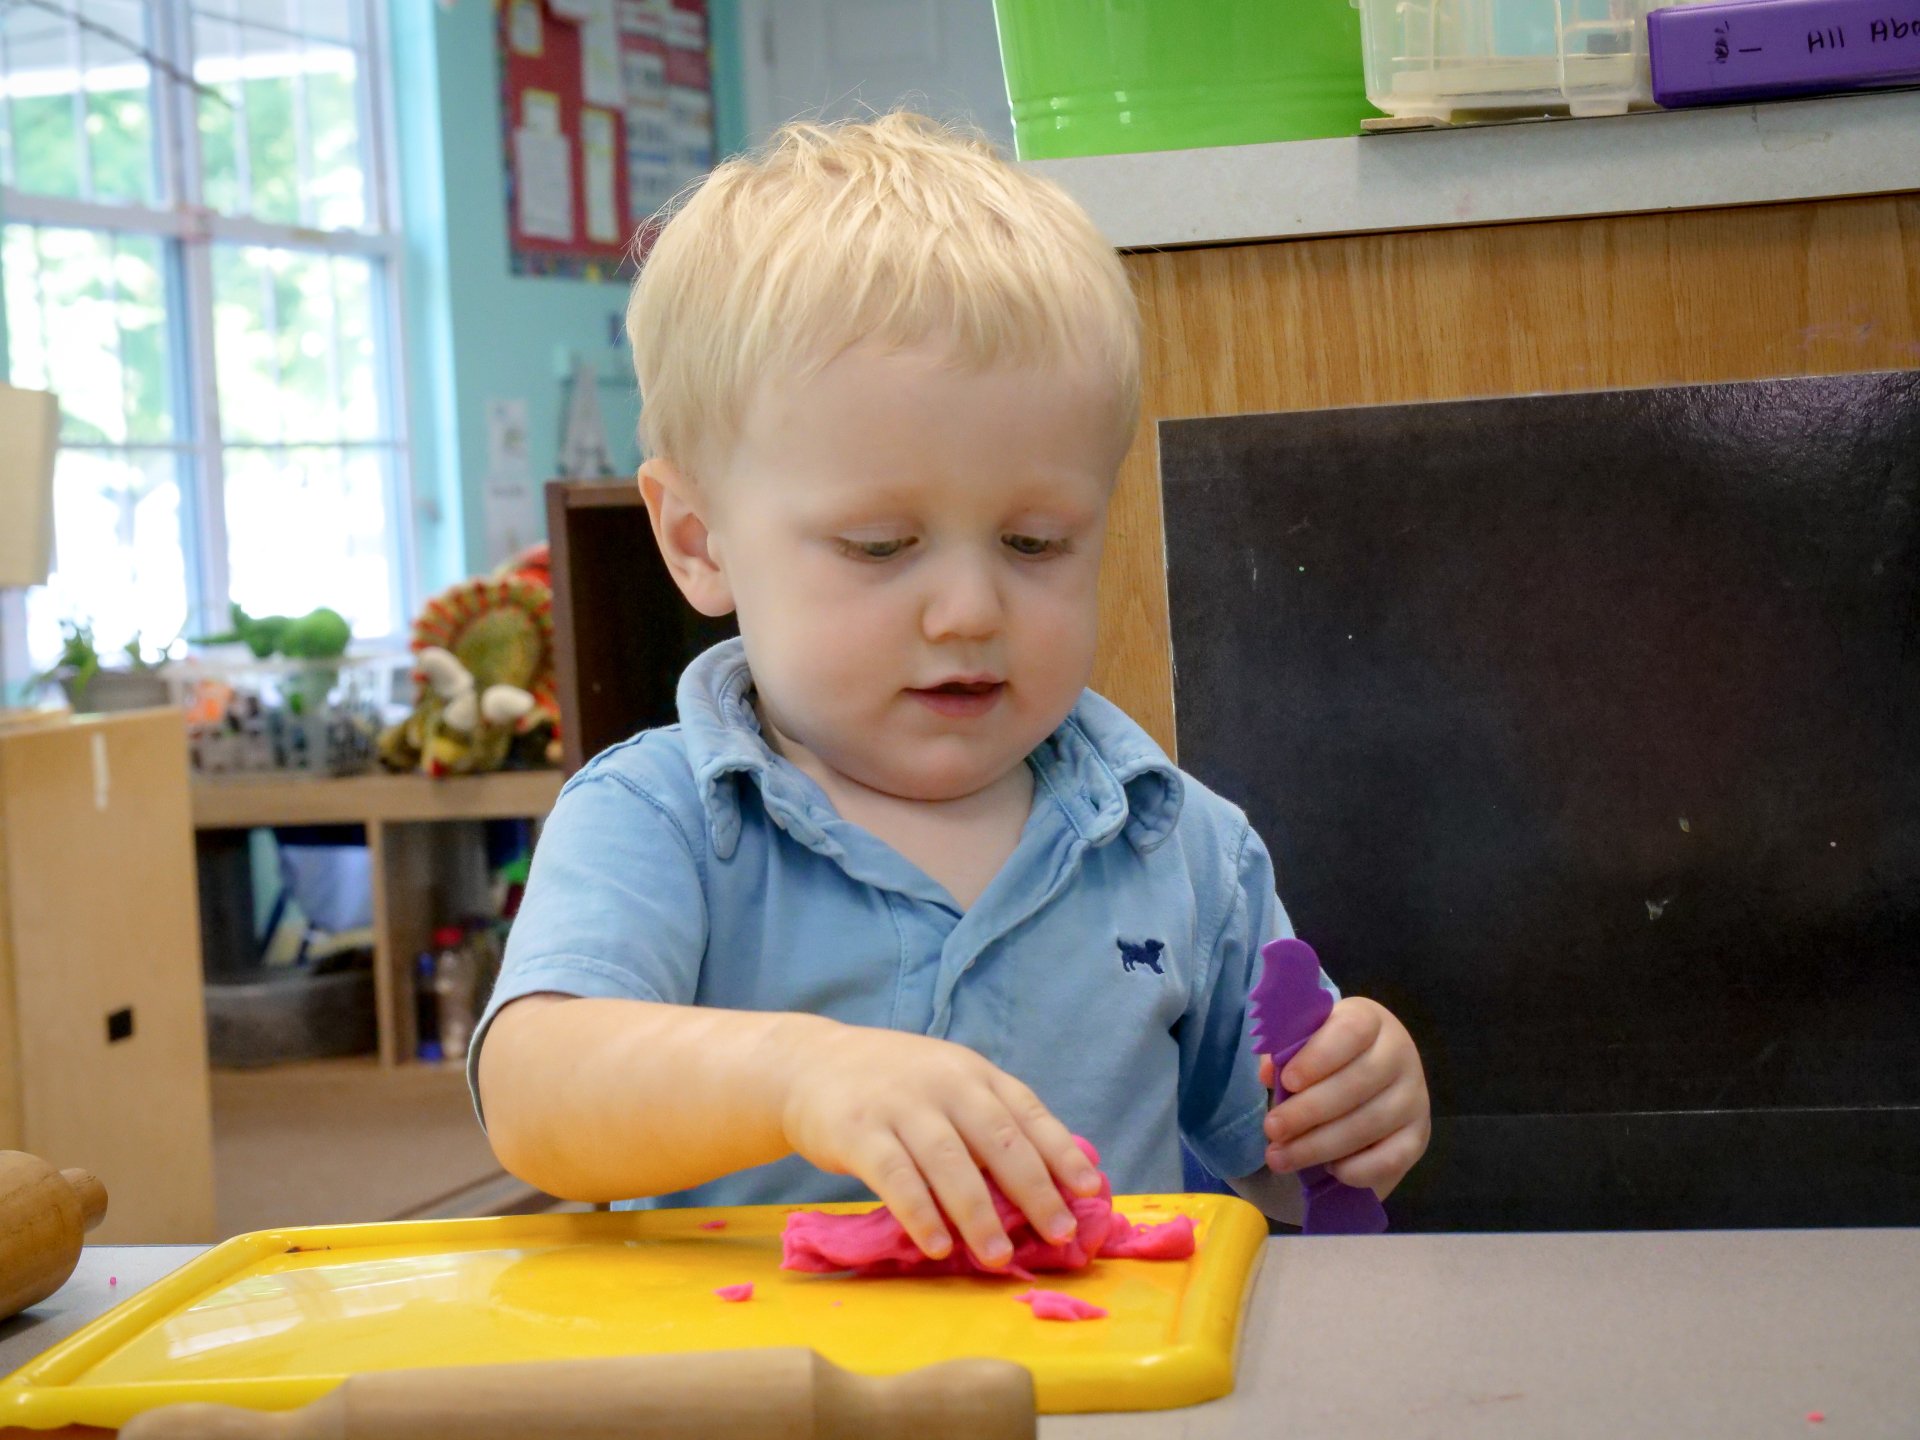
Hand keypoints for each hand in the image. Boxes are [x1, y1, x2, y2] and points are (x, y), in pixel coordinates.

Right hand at [772, 1017, 1102, 1265]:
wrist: (807, 1064)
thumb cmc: (890, 1085)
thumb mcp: (945, 1082)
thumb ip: (987, 1118)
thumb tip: (1049, 1176)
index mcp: (972, 1073)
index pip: (1027, 1112)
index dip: (1062, 1151)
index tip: (1090, 1190)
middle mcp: (943, 1083)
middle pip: (999, 1140)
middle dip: (1034, 1190)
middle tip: (1060, 1233)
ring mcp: (899, 1105)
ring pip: (951, 1163)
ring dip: (980, 1214)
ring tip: (1000, 1256)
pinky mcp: (858, 1131)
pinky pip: (896, 1177)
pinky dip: (921, 1214)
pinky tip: (938, 1246)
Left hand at [1259, 997, 1429, 1199]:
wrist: (1370, 1077)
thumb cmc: (1326, 1056)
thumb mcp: (1306, 1043)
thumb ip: (1285, 1054)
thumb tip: (1269, 1074)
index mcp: (1370, 1021)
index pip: (1351, 1032)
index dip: (1319, 1057)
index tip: (1288, 1081)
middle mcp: (1400, 1055)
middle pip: (1358, 1083)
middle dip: (1308, 1111)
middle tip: (1272, 1129)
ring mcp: (1414, 1097)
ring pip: (1369, 1124)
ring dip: (1320, 1146)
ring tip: (1281, 1157)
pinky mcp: (1419, 1136)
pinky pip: (1391, 1158)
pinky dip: (1357, 1169)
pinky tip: (1328, 1170)